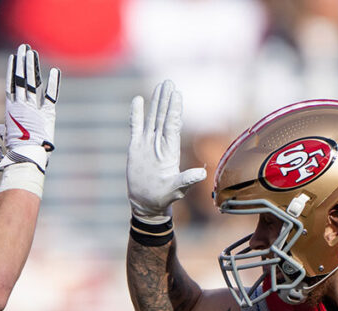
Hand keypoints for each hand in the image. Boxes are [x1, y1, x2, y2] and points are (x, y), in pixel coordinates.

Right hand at [0, 43, 59, 176]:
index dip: (13, 70)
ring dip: (32, 66)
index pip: (12, 84)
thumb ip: (2, 129)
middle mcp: (22, 105)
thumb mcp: (5, 137)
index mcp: (12, 109)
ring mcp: (33, 108)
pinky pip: (50, 96)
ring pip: (32, 83)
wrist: (26, 156)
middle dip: (23, 62)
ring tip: (32, 52)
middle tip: (24, 48)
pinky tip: (55, 72)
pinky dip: (53, 84)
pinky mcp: (47, 114)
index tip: (14, 58)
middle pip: (22, 79)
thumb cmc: (15, 150)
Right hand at [127, 80, 206, 223]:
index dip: (175, 109)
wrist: (147, 202)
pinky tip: (138, 100)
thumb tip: (202, 174)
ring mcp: (147, 144)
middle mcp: (160, 143)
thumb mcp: (177, 189)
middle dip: (167, 99)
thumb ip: (187, 180)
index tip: (177, 94)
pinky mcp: (136, 147)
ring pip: (152, 118)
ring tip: (160, 85)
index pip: (173, 125)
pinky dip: (136, 114)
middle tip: (169, 81)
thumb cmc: (164, 196)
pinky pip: (136, 127)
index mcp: (170, 150)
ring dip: (156, 102)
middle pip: (164, 116)